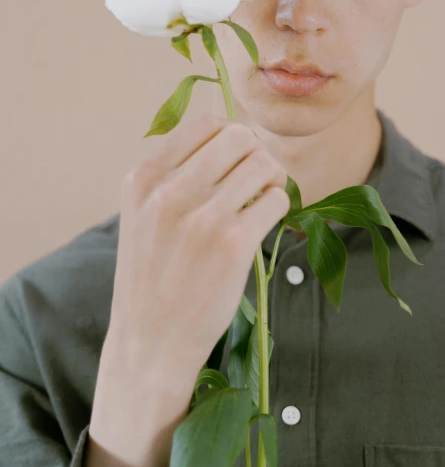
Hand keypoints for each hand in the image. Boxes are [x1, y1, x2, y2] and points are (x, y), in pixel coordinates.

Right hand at [84, 114, 289, 466]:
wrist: (150, 342)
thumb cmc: (154, 276)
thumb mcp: (144, 215)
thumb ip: (175, 174)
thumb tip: (232, 134)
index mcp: (143, 178)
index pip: (205, 124)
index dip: (231, 138)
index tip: (235, 164)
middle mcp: (169, 191)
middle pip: (239, 137)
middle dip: (256, 155)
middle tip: (256, 182)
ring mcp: (201, 217)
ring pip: (263, 164)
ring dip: (273, 180)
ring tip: (262, 203)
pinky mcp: (232, 245)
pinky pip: (277, 199)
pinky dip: (279, 207)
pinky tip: (265, 225)